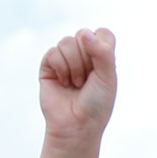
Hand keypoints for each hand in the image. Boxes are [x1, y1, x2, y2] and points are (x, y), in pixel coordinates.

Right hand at [37, 29, 117, 150]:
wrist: (76, 124)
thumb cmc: (97, 103)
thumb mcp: (107, 77)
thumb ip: (102, 52)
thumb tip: (85, 34)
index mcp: (102, 56)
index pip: (102, 33)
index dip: (101, 47)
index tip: (102, 66)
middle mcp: (84, 54)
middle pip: (83, 34)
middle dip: (86, 59)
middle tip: (88, 80)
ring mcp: (65, 59)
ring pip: (66, 42)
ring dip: (73, 66)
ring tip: (76, 83)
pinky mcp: (48, 66)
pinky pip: (52, 52)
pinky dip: (61, 68)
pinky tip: (64, 83)